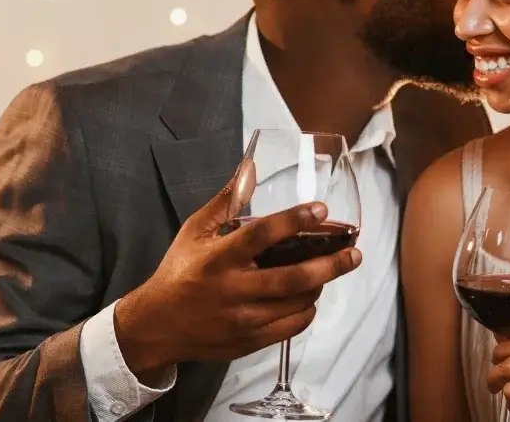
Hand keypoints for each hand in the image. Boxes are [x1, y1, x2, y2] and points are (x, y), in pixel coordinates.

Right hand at [114, 159, 362, 376]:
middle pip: (294, 278)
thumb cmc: (179, 272)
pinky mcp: (249, 341)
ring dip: (321, 284)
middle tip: (353, 253)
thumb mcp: (194, 231)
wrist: (156, 325)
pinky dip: (307, 310)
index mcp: (220, 257)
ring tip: (332, 269)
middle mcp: (234, 289)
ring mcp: (243, 319)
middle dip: (331, 264)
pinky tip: (310, 296)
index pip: (263, 235)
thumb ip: (226, 201)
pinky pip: (292, 327)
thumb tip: (250, 168)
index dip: (295, 220)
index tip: (321, 209)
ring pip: (298, 302)